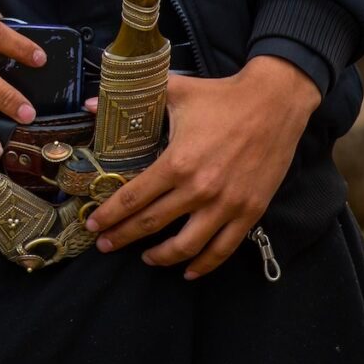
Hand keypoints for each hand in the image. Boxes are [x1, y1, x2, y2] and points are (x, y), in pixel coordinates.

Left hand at [87, 60, 319, 276]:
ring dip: (162, 256)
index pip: (134, 198)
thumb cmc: (221, 97)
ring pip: (188, 245)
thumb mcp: (174, 92)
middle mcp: (200, 190)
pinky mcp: (251, 211)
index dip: (110, 215)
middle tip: (105, 245)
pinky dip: (205, 264)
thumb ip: (132, 101)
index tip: (93, 225)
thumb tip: (88, 104)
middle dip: (123, 237)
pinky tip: (189, 271)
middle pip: (153, 224)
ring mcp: (227, 204)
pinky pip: (224, 248)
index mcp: (177, 163)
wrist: (274, 104)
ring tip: (145, 259)